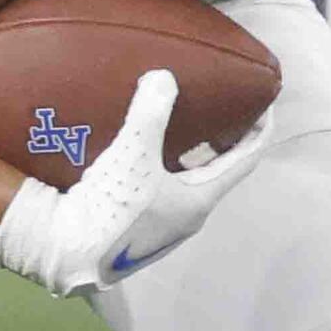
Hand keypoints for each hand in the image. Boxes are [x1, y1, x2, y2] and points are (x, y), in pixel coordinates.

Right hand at [0, 70, 269, 296]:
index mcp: (200, 201)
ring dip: (189, 151)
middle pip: (217, 170)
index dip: (259, 129)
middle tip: (219, 104)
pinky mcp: (137, 224)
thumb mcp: (132, 156)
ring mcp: (162, 223)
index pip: (246, 160)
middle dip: (221, 137)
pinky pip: (161, 186)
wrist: (67, 253)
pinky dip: (163, 163)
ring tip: (181, 119)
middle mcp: (187, 215)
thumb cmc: (111, 210)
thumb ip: (150, 113)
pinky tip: (143, 147)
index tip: (263, 102)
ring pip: (187, 179)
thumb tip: (164, 77)